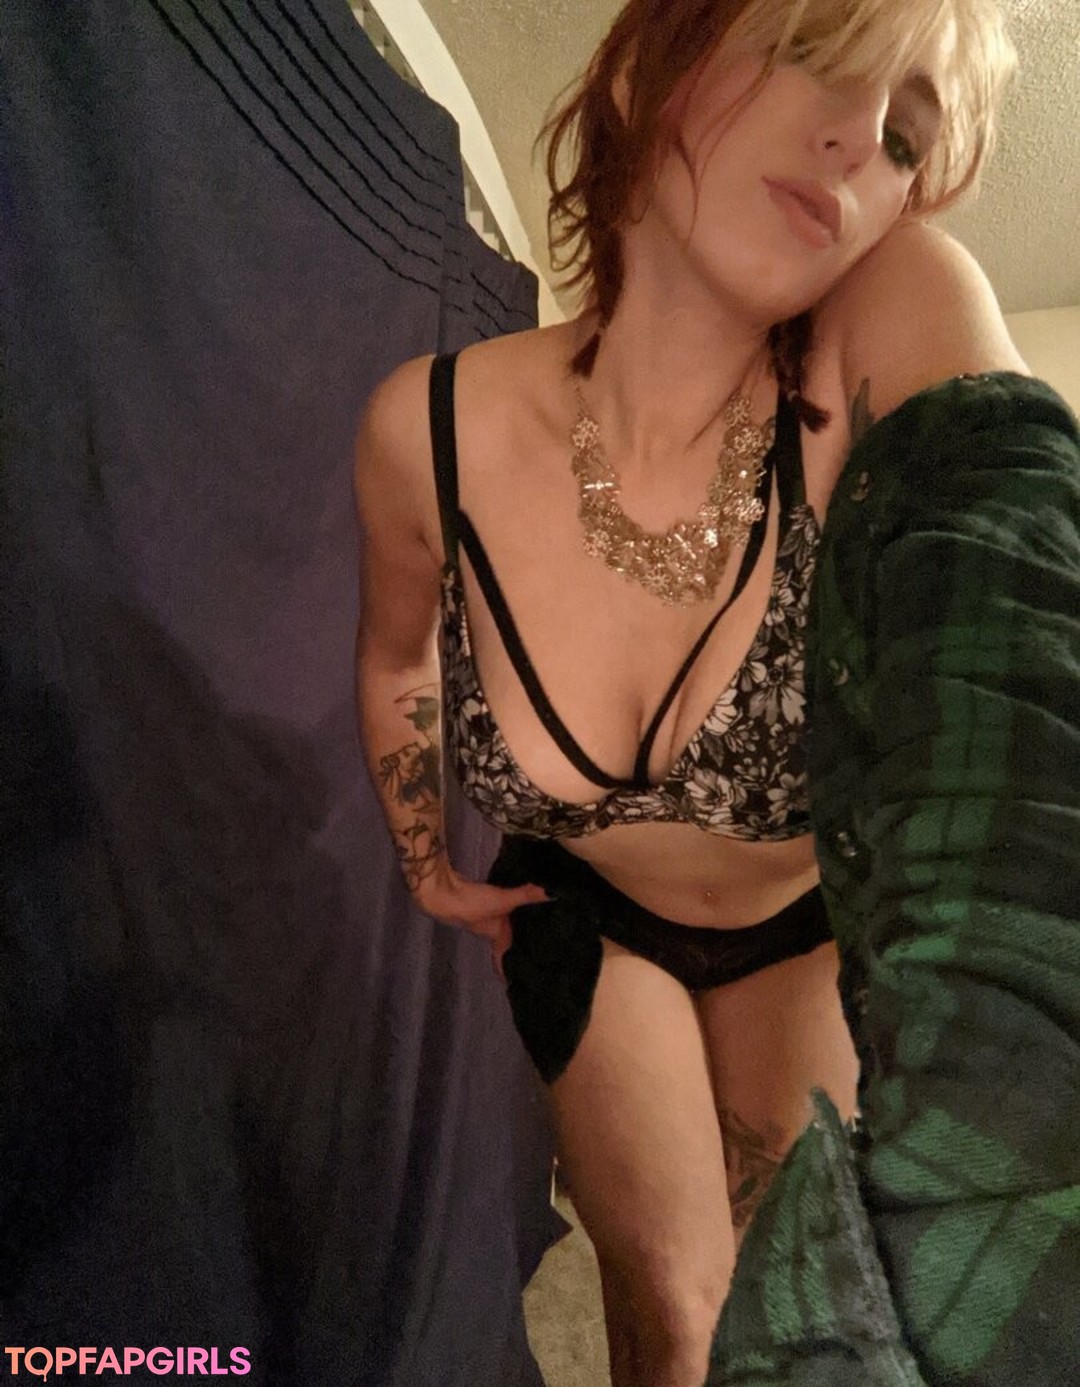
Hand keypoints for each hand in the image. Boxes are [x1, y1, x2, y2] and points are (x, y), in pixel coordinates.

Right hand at [413, 861, 547, 978]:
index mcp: (496, 934)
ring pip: (497, 924)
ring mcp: (480, 915)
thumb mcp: (504, 901)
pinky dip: (500, 909)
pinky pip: (492, 909)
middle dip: (513, 945)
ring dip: (507, 926)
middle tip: (529, 949)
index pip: (505, 956)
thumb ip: (527, 895)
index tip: (515, 980)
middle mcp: (488, 928)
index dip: (509, 968)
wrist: (443, 894)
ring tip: (522, 926)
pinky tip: (507, 902)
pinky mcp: (474, 901)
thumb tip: (554, 892)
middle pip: (502, 940)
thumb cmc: (473, 906)